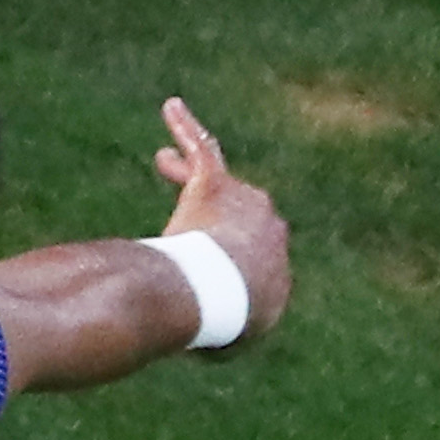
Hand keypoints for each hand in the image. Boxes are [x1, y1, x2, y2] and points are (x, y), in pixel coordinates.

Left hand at [151, 95, 292, 340]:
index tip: (207, 268)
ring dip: (187, 172)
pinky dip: (185, 127)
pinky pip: (202, 148)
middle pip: (237, 212)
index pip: (247, 252)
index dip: (223, 259)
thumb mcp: (236, 332)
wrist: (224, 293)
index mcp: (274, 258)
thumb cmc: (230, 317)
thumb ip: (230, 322)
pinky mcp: (214, 183)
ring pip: (212, 179)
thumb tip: (215, 332)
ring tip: (165, 164)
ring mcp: (242, 199)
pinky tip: (170, 107)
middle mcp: (268, 222)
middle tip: (188, 224)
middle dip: (212, 215)